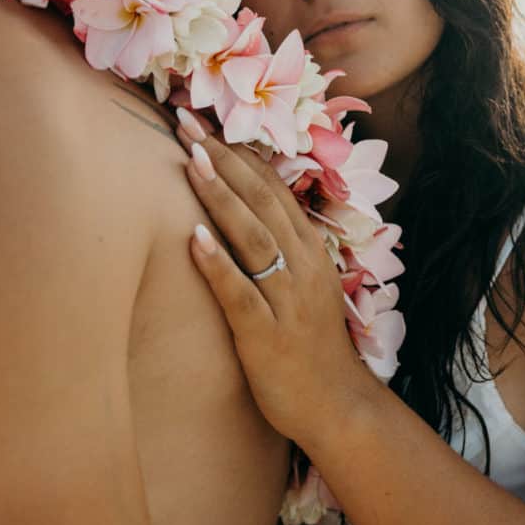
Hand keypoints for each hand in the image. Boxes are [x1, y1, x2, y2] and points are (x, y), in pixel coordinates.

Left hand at [179, 108, 381, 444]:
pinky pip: (241, 292)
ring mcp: (287, 299)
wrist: (338, 404)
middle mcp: (302, 265)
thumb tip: (246, 212)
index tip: (206, 123)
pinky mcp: (267, 334)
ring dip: (220, 195)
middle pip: (261, 200)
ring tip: (188, 159)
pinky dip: (218, 263)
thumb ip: (282, 250)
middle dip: (222, 157)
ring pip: (253, 236)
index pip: (273, 188)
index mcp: (310, 250)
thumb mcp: (304, 287)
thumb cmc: (312, 346)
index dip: (239, 153)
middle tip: (187, 120)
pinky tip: (194, 237)